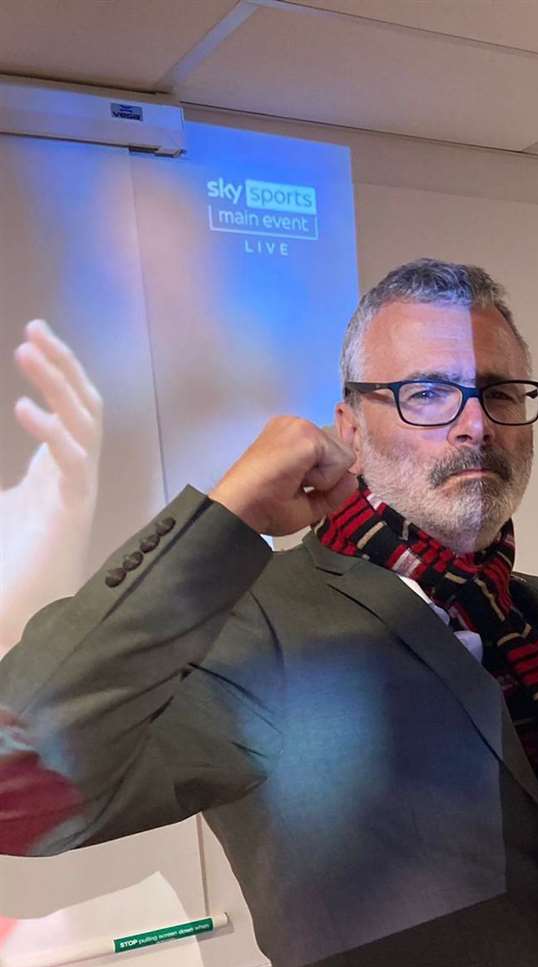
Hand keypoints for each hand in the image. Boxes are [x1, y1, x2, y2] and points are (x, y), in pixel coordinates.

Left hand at [0, 321, 103, 652]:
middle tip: (35, 329)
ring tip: (29, 350)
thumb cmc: (5, 569)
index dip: (58, 370)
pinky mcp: (70, 513)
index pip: (72, 408)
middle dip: (63, 365)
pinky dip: (52, 431)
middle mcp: (73, 477)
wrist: (12, 621)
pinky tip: (23, 408)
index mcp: (56, 472)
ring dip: (58, 384)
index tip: (34, 334)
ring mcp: (75, 493)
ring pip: (84, 423)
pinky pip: (73, 462)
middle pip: (85, 405)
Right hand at [207, 417, 356, 536]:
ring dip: (325, 479)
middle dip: (327, 478)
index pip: (331, 452)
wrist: (240, 510)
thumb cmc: (265, 509)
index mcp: (291, 437)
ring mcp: (300, 425)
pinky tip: (298, 479)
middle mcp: (295, 424)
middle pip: (342, 453)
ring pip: (344, 457)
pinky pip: (341, 461)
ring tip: (293, 482)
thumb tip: (353, 477)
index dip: (326, 476)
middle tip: (293, 486)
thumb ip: (335, 490)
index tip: (299, 485)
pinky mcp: (306, 433)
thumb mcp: (309, 503)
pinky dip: (325, 479)